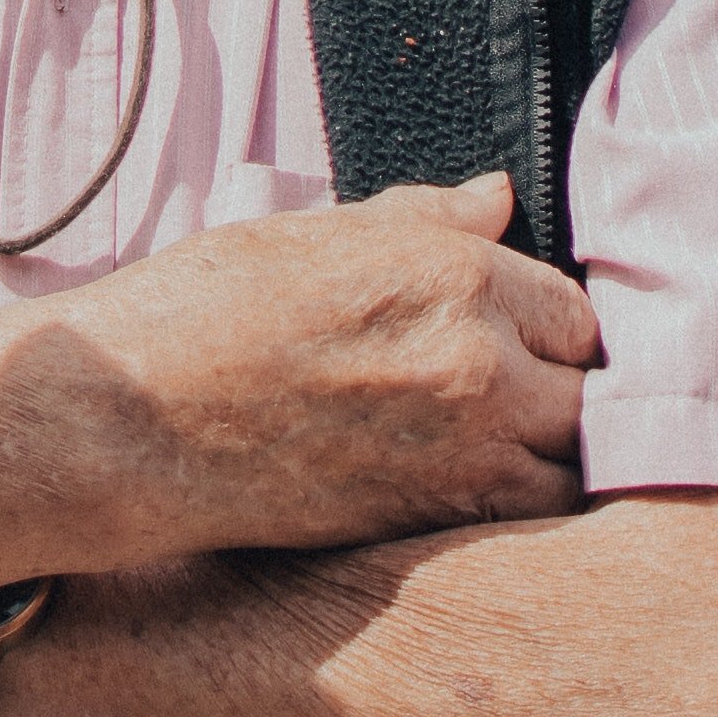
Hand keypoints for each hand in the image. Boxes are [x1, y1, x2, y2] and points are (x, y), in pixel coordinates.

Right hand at [4, 174, 597, 565]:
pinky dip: (516, 508)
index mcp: (450, 272)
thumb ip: (423, 222)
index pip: (572, 311)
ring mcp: (464, 448)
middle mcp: (477, 359)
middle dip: (558, 395)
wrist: (128, 423)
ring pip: (572, 462)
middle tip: (504, 404)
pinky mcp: (435, 520)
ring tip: (489, 451)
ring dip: (547, 457)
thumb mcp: (310, 236)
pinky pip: (527, 517)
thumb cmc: (198, 315)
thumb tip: (497, 195)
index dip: (544, 331)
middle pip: (589, 390)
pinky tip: (464, 491)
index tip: (513, 347)